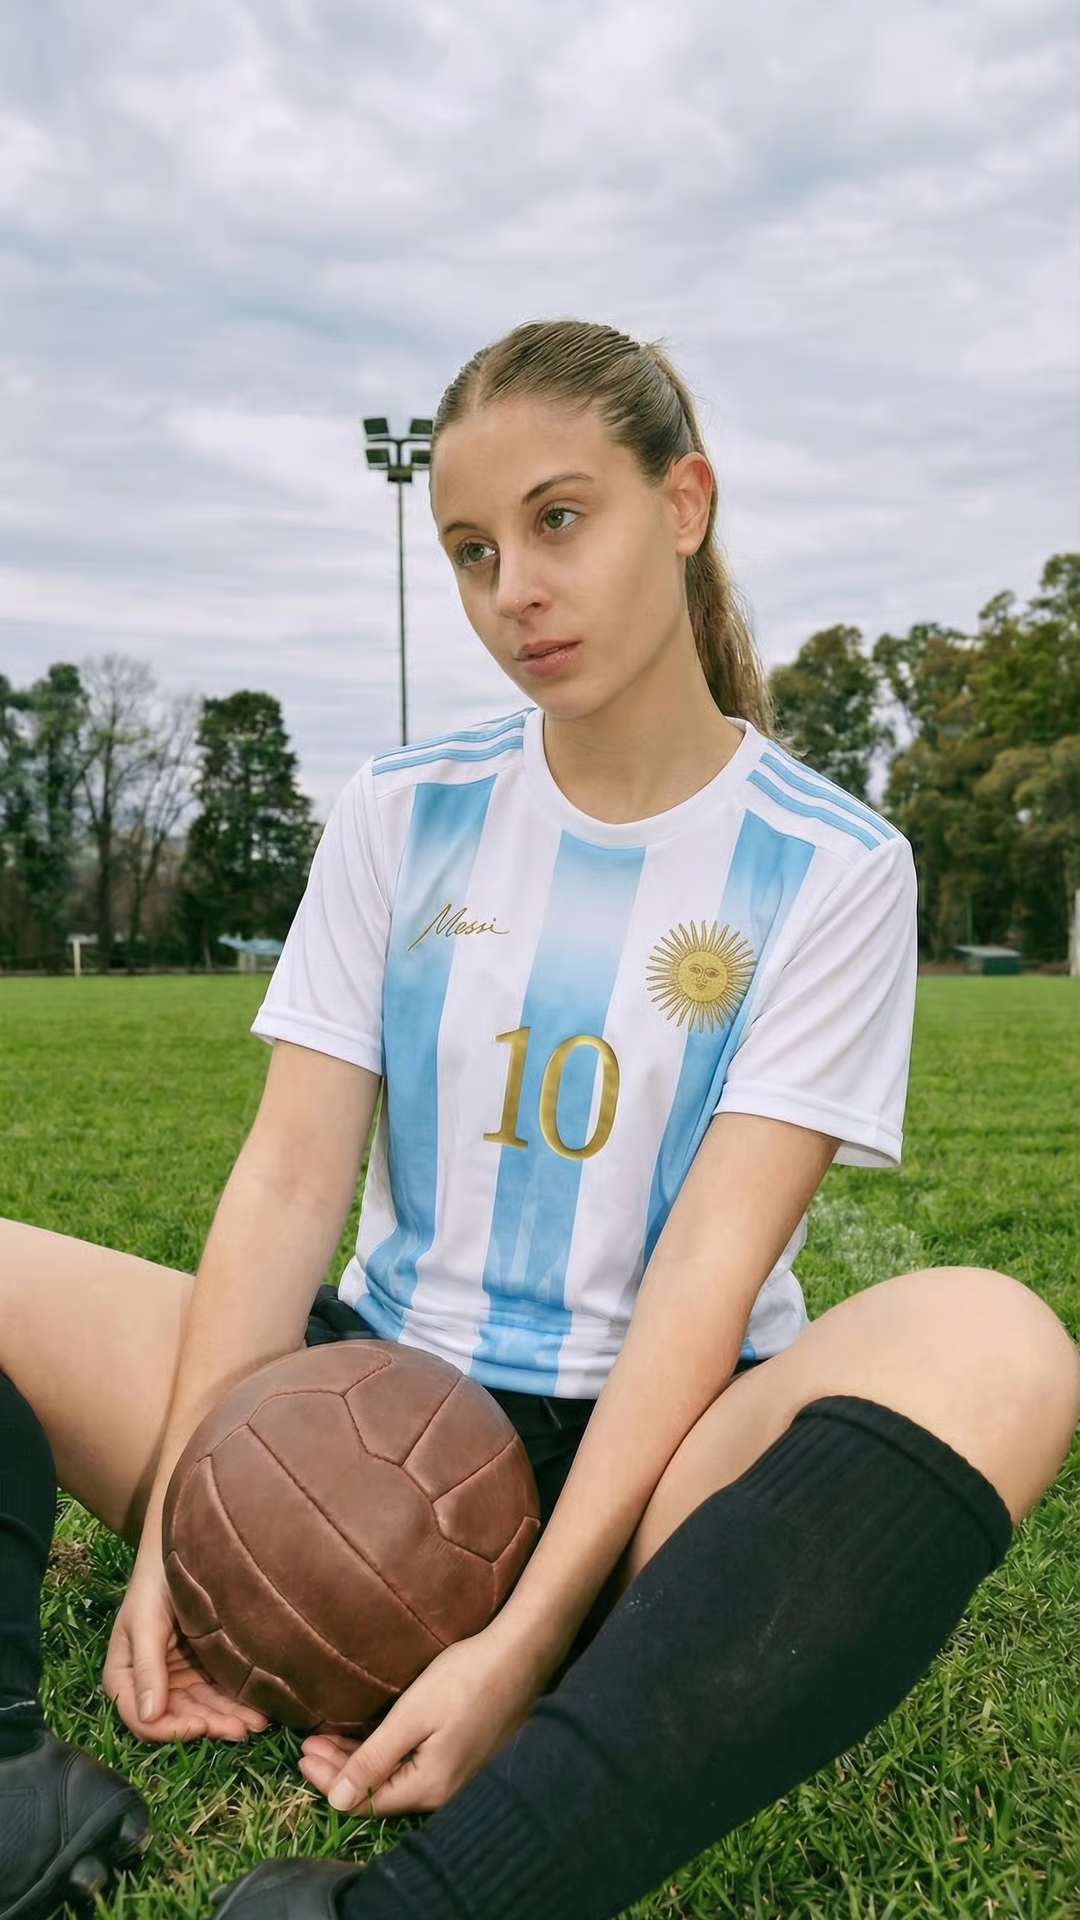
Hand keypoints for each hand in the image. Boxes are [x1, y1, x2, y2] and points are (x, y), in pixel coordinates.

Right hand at [103, 1546, 268, 1742]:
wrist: (178, 1550)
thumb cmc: (154, 1584)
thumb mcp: (145, 1623)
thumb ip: (147, 1668)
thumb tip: (148, 1716)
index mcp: (126, 1676)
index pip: (142, 1718)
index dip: (170, 1728)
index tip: (198, 1726)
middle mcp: (151, 1683)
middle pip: (178, 1716)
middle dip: (210, 1724)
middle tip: (241, 1728)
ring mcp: (177, 1677)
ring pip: (202, 1708)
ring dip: (227, 1718)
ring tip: (257, 1722)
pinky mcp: (201, 1667)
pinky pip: (217, 1692)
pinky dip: (235, 1703)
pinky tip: (257, 1709)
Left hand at [298, 1625, 546, 1813]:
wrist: (520, 1655)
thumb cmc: (466, 1679)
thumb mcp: (412, 1715)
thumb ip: (374, 1759)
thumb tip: (336, 1802)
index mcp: (429, 1787)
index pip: (365, 1799)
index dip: (329, 1781)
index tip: (301, 1755)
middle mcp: (443, 1792)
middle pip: (379, 1792)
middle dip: (339, 1770)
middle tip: (306, 1746)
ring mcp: (456, 1776)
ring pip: (395, 1779)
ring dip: (359, 1760)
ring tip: (326, 1741)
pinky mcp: (463, 1757)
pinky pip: (412, 1767)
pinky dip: (384, 1755)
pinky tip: (368, 1740)